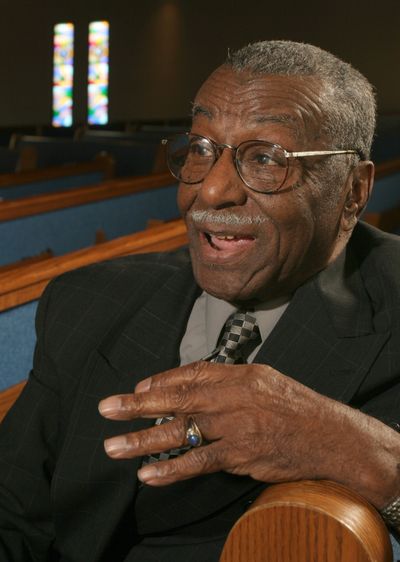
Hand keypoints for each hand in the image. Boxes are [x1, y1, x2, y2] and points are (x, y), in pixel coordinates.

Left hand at [98, 361, 345, 483]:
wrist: (332, 436)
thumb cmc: (297, 407)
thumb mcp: (264, 379)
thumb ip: (228, 379)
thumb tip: (190, 383)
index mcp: (240, 374)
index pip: (192, 374)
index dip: (161, 382)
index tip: (138, 391)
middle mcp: (235, 396)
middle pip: (178, 399)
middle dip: (138, 405)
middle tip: (106, 408)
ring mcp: (237, 426)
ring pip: (182, 431)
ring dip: (144, 440)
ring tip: (113, 447)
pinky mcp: (241, 455)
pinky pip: (200, 462)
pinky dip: (172, 469)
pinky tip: (148, 475)